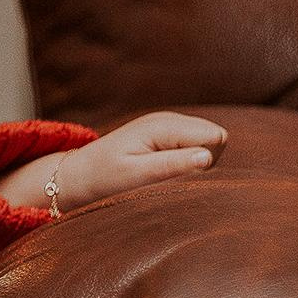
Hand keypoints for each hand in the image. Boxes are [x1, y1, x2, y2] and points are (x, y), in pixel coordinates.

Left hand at [52, 111, 225, 211]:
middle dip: (205, 161)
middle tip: (170, 178)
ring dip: (197, 162)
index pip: (216, 138)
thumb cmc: (106, 177)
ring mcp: (168, 124)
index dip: (207, 162)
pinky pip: (196, 145)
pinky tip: (165, 170)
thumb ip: (173, 165)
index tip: (183, 178)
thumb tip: (208, 157)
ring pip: (209, 142)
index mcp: (163, 126)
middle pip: (217, 138)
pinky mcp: (167, 134)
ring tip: (165, 175)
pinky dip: (189, 160)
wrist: (80, 173)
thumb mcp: (137, 175)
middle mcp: (169, 119)